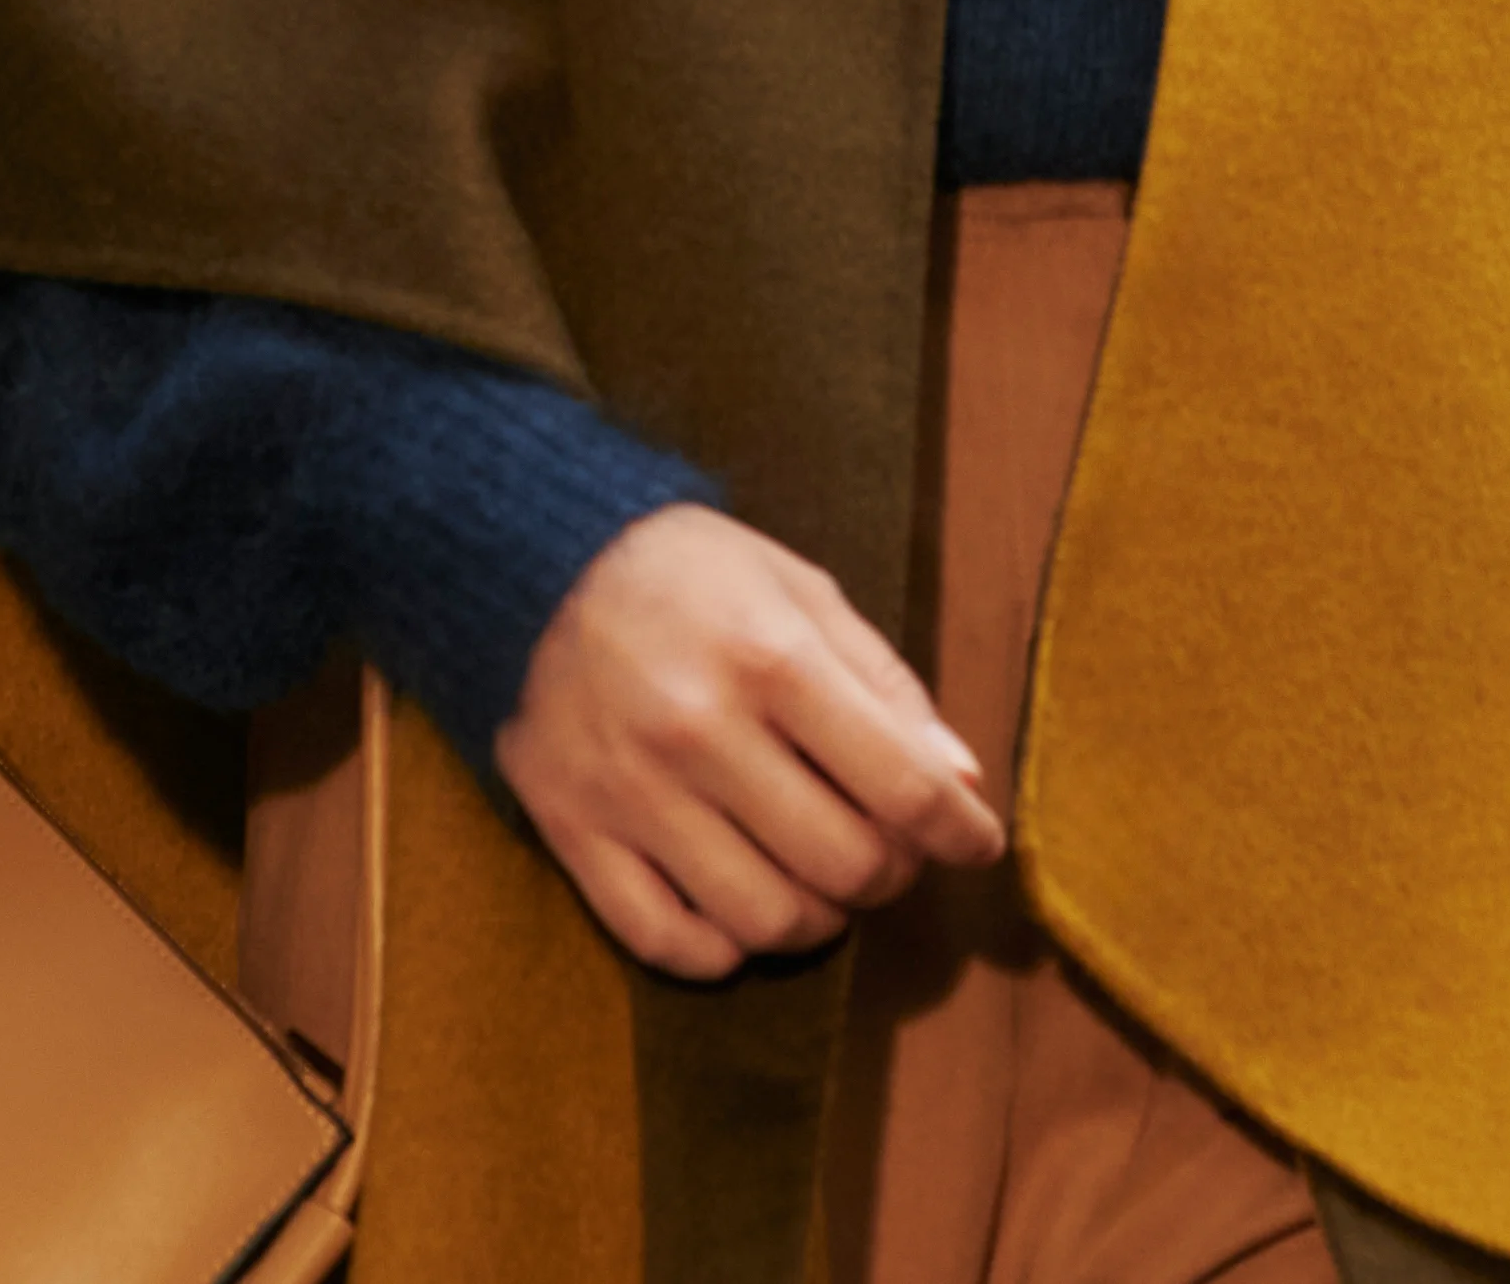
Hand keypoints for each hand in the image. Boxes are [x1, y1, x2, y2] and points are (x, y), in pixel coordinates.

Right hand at [491, 507, 1002, 979]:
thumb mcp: (802, 592)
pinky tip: (744, 913)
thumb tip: (959, 782)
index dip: (959, 831)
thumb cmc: (690, 574)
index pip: (901, 786)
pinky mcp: (572, 830)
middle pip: (842, 863)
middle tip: (890, 854)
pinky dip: (723, 950)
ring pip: (762, 917)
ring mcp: (631, 792)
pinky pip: (663, 939)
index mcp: (772, 660)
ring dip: (818, 919)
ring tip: (822, 885)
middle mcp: (701, 733)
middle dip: (891, 875)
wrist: (533, 560)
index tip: (976, 842)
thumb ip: (885, 686)